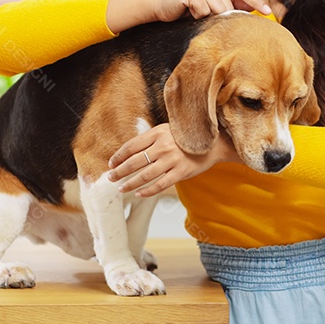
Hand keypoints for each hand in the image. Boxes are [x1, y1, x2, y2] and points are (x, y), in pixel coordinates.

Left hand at [106, 123, 239, 196]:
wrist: (212, 144)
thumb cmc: (186, 138)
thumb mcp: (167, 131)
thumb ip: (150, 139)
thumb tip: (127, 153)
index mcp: (158, 133)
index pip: (131, 146)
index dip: (118, 156)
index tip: (111, 163)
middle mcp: (164, 146)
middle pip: (135, 162)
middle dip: (120, 171)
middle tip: (111, 178)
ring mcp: (172, 160)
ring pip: (145, 176)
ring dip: (130, 183)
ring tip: (121, 188)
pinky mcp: (180, 172)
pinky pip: (159, 185)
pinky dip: (147, 191)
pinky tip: (138, 194)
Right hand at [153, 0, 271, 20]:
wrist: (160, 5)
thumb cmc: (187, 6)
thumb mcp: (210, 3)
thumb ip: (229, 3)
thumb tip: (250, 8)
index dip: (256, 1)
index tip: (268, 12)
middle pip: (228, 6)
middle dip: (219, 16)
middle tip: (203, 15)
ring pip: (217, 10)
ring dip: (206, 17)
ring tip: (195, 12)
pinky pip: (203, 12)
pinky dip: (196, 17)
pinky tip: (188, 11)